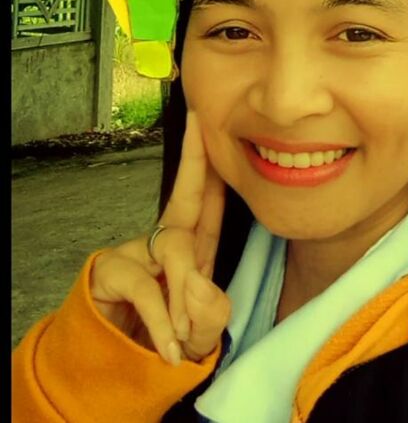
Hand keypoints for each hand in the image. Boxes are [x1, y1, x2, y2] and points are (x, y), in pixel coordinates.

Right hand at [89, 111, 230, 364]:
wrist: (116, 371)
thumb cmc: (168, 344)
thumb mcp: (200, 336)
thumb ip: (209, 316)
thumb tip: (196, 282)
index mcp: (193, 251)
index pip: (207, 200)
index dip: (210, 164)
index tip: (208, 123)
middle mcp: (163, 243)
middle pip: (184, 199)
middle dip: (195, 160)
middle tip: (197, 124)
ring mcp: (135, 253)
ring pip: (173, 251)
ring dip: (184, 294)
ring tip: (184, 336)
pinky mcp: (110, 272)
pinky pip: (144, 286)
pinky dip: (161, 320)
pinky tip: (169, 347)